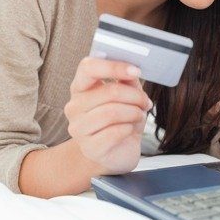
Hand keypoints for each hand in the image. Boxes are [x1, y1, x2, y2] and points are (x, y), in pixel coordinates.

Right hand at [65, 56, 152, 174]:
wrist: (116, 153)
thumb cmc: (120, 121)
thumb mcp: (127, 96)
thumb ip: (127, 80)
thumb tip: (132, 69)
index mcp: (80, 87)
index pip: (88, 67)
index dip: (113, 66)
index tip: (135, 70)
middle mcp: (74, 106)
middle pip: (109, 91)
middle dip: (135, 96)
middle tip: (145, 102)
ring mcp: (78, 128)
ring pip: (112, 112)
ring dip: (133, 113)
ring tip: (139, 115)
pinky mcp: (89, 148)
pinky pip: (113, 133)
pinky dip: (128, 129)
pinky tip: (129, 129)